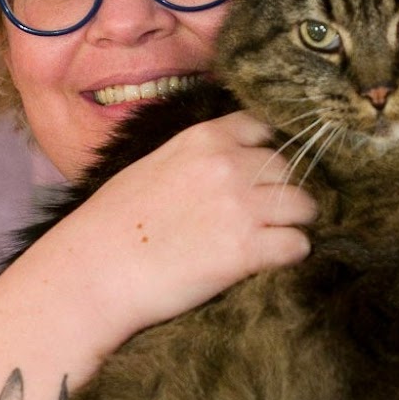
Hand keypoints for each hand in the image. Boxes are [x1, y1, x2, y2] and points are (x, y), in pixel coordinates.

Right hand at [24, 111, 316, 349]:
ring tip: (275, 239)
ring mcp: (241, 206)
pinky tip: (273, 261)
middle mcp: (228, 165)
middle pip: (290, 169)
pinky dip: (292, 255)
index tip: (262, 175)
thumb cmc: (111, 225)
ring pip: (305, 206)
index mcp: (203, 139)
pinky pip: (298, 245)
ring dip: (295, 223)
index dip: (268, 152)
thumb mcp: (153, 167)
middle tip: (268, 217)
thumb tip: (226, 167)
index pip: (263, 127)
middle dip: (284, 192)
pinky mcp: (246, 250)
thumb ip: (195, 159)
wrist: (93, 272)